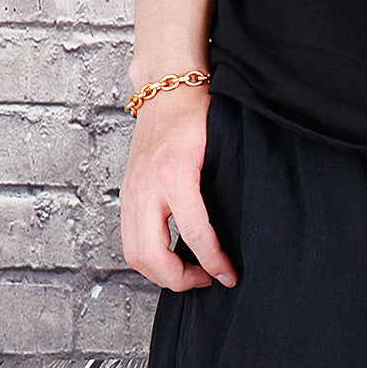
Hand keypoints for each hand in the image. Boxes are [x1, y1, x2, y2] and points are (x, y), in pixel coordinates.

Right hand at [119, 86, 238, 290]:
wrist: (165, 88)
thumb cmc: (196, 112)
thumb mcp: (217, 147)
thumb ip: (222, 186)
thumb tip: (240, 230)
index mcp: (174, 173)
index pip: (195, 233)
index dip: (214, 261)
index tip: (228, 274)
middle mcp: (147, 186)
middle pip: (151, 255)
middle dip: (179, 279)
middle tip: (206, 279)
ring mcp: (131, 190)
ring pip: (133, 252)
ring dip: (159, 273)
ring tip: (188, 272)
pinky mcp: (126, 192)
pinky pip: (129, 236)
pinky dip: (147, 255)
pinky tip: (169, 253)